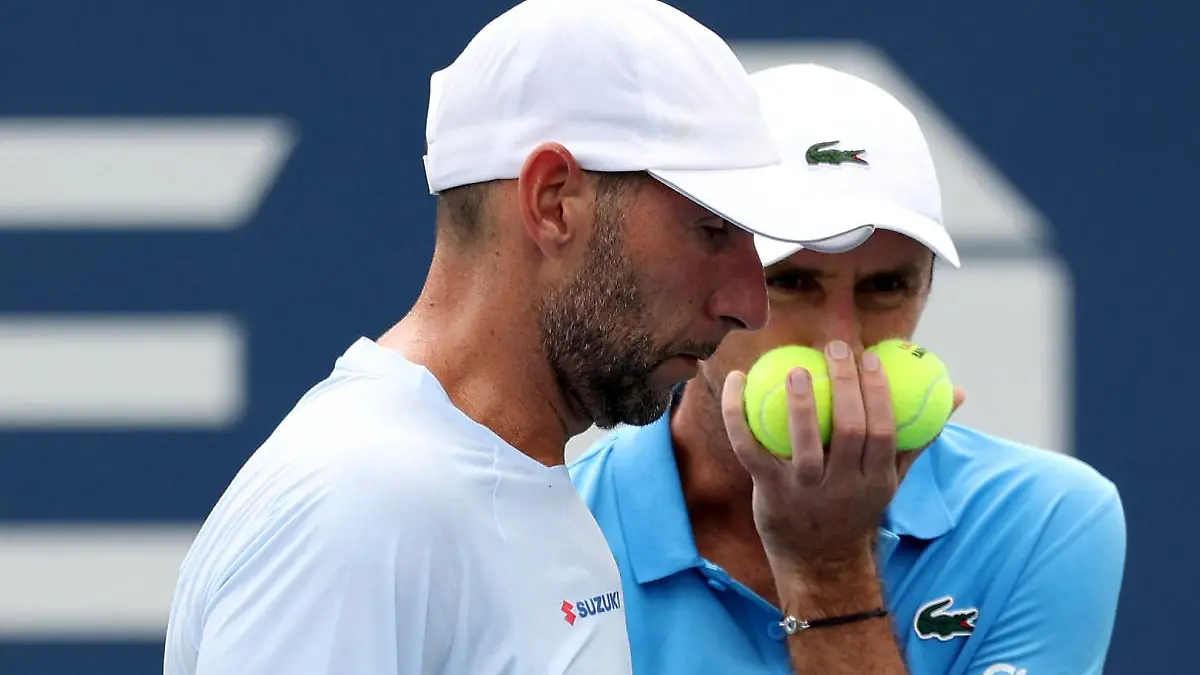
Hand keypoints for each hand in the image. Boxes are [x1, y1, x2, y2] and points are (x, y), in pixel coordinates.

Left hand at [721, 340, 963, 573]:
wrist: (820, 563)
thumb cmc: (856, 507)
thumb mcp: (891, 479)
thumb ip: (917, 436)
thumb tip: (956, 392)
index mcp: (877, 479)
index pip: (883, 430)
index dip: (879, 392)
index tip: (870, 357)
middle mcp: (844, 486)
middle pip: (851, 431)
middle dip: (846, 387)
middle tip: (836, 348)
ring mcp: (806, 490)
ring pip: (805, 444)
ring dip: (801, 404)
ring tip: (796, 368)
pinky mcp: (770, 491)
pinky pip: (750, 448)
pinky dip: (739, 414)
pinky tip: (737, 380)